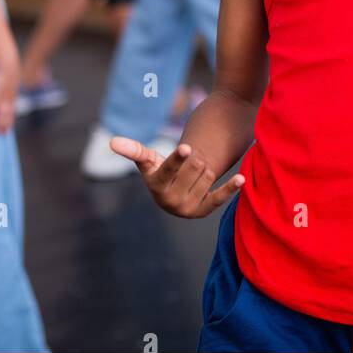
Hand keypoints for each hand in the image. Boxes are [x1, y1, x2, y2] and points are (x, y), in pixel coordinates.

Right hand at [0, 56, 18, 133]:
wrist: (6, 58)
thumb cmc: (5, 66)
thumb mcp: (8, 77)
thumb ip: (5, 86)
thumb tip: (2, 88)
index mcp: (12, 94)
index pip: (12, 110)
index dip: (10, 120)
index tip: (8, 129)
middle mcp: (9, 96)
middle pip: (8, 114)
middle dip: (5, 125)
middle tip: (1, 135)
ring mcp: (3, 94)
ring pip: (2, 112)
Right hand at [110, 137, 242, 217]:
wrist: (174, 193)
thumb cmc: (160, 171)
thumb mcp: (148, 161)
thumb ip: (133, 150)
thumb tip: (112, 142)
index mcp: (156, 187)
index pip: (169, 168)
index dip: (178, 158)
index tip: (187, 148)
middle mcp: (171, 201)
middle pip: (195, 166)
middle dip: (195, 158)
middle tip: (189, 162)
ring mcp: (188, 209)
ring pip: (208, 174)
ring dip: (205, 168)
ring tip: (195, 174)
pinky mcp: (205, 211)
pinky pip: (219, 197)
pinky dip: (230, 188)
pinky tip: (240, 179)